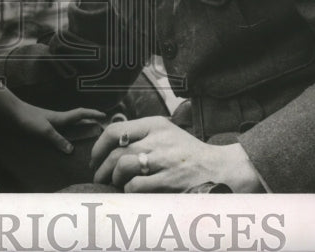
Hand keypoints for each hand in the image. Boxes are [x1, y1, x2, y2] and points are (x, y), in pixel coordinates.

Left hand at [7, 100, 104, 153]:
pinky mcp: (42, 128)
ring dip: (77, 130)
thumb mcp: (44, 131)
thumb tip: (71, 150)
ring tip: (84, 140)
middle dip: (88, 122)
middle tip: (98, 130)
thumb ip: (57, 140)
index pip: (81, 113)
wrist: (12, 113)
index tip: (104, 115)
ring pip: (68, 126)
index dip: (93, 113)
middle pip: (77, 119)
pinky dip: (64, 137)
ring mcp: (50, 123)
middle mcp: (58, 120)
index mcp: (61, 118)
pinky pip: (58, 132)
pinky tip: (62, 144)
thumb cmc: (28, 119)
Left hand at [91, 116, 264, 192]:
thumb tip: (109, 145)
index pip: (115, 131)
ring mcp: (164, 160)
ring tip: (116, 184)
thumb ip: (141, 135)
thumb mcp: (166, 133)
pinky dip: (129, 190)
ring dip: (115, 179)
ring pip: (123, 167)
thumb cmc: (187, 152)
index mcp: (155, 124)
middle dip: (101, 167)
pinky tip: (132, 191)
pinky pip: (136, 186)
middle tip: (99, 177)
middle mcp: (158, 139)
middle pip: (116, 152)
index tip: (94, 158)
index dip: (98, 147)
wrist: (220, 168)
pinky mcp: (170, 180)